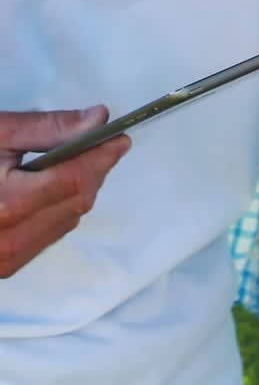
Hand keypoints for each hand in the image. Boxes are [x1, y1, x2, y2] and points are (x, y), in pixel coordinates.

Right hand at [0, 107, 129, 277]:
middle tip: (106, 141)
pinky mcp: (3, 266)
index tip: (121, 135)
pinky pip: (48, 235)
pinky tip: (55, 185)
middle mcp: (7, 242)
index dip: (102, 155)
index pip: (74, 179)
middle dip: (95, 169)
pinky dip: (60, 207)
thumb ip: (47, 128)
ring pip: (67, 220)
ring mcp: (4, 260)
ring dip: (80, 188)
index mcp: (7, 206)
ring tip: (82, 158)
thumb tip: (96, 118)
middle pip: (76, 201)